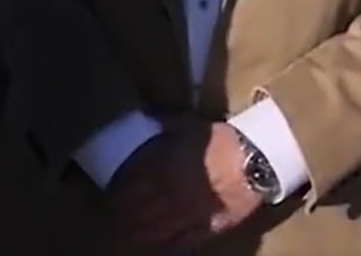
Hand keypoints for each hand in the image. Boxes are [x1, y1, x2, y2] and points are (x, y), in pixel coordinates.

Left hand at [108, 119, 262, 253]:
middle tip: (108, 221)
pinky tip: (155, 245)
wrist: (255, 162)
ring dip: (137, 232)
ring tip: (124, 236)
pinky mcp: (207, 228)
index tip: (105, 197)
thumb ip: (163, 122)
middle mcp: (170, 194)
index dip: (115, 194)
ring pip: (155, 229)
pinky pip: (181, 240)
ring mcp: (187, 214)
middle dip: (121, 217)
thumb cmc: (221, 141)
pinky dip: (165, 244)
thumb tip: (147, 117)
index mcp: (162, 169)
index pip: (130, 186)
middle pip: (138, 210)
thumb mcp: (188, 124)